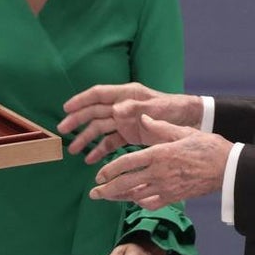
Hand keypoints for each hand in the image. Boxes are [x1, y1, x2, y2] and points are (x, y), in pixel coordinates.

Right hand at [59, 82, 203, 163]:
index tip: (66, 108)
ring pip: (100, 128)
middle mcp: (122, 106)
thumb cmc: (175, 109)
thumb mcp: (158, 108)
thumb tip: (114, 111)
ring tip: (73, 150)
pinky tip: (91, 160)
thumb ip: (136, 109)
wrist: (192, 121)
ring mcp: (125, 120)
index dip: (81, 100)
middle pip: (94, 112)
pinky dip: (101, 149)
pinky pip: (111, 141)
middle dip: (77, 120)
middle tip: (62, 130)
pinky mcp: (130, 134)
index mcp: (127, 95)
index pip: (98, 94)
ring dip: (86, 138)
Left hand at [90, 115, 230, 208]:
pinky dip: (140, 202)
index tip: (99, 175)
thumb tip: (141, 117)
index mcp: (158, 154)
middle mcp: (159, 173)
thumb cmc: (206, 146)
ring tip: (107, 197)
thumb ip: (158, 127)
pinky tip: (133, 199)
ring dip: (119, 197)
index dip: (110, 170)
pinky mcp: (174, 197)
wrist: (227, 168)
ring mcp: (166, 187)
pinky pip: (152, 202)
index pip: (127, 163)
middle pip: (126, 184)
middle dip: (107, 189)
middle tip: (94, 193)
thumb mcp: (182, 131)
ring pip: (136, 196)